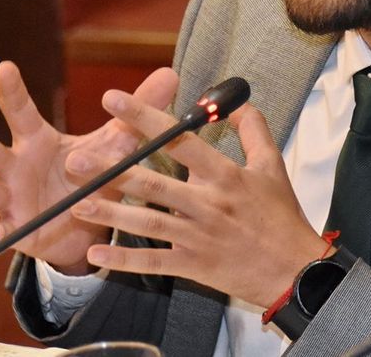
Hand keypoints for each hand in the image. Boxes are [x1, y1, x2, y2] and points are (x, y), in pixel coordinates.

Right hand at [0, 61, 175, 273]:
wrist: (86, 228)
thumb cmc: (91, 176)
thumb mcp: (116, 144)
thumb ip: (136, 111)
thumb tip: (169, 73)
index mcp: (37, 141)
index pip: (21, 111)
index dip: (12, 90)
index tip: (5, 67)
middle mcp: (16, 165)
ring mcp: (8, 196)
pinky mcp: (12, 226)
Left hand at [64, 89, 328, 306]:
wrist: (294, 270)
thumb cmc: (282, 216)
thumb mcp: (273, 166)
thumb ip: (254, 129)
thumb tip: (236, 102)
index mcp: (224, 175)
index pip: (179, 138)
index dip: (144, 117)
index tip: (112, 99)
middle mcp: (207, 204)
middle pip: (153, 182)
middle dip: (112, 170)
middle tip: (76, 158)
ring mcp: (197, 237)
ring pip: (147, 223)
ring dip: (110, 215)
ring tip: (77, 205)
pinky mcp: (193, 265)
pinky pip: (153, 263)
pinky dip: (124, 263)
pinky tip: (96, 257)